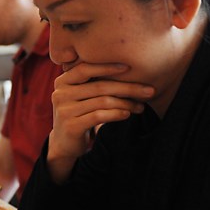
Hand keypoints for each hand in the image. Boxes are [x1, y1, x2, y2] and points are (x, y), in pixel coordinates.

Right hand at [46, 63, 152, 180]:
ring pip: (103, 102)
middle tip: (149, 91)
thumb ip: (92, 83)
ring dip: (126, 104)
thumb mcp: (80, 95)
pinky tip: (127, 114)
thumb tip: (130, 71)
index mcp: (62, 82)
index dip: (107, 67)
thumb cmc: (79, 114)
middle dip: (128, 88)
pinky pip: (99, 116)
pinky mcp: (71, 126)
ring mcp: (64, 110)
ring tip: (140, 107)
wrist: (64, 142)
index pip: (85, 68)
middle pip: (100, 86)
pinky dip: (116, 114)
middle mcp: (60, 94)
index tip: (129, 67)